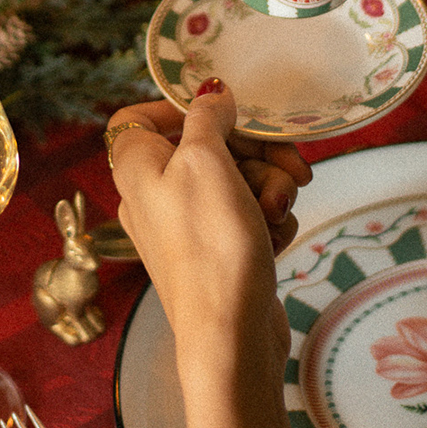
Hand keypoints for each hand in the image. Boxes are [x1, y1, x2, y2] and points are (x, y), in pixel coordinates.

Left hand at [106, 79, 308, 427]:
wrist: (230, 333)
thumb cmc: (210, 242)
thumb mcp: (206, 161)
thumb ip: (207, 119)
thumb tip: (210, 94)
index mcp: (136, 167)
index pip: (138, 117)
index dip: (180, 107)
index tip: (225, 112)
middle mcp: (154, 193)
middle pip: (205, 145)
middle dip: (254, 152)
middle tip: (290, 167)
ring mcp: (186, 225)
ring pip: (235, 179)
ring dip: (268, 187)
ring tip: (278, 212)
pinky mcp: (217, 251)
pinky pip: (245, 215)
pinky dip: (265, 219)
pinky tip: (275, 236)